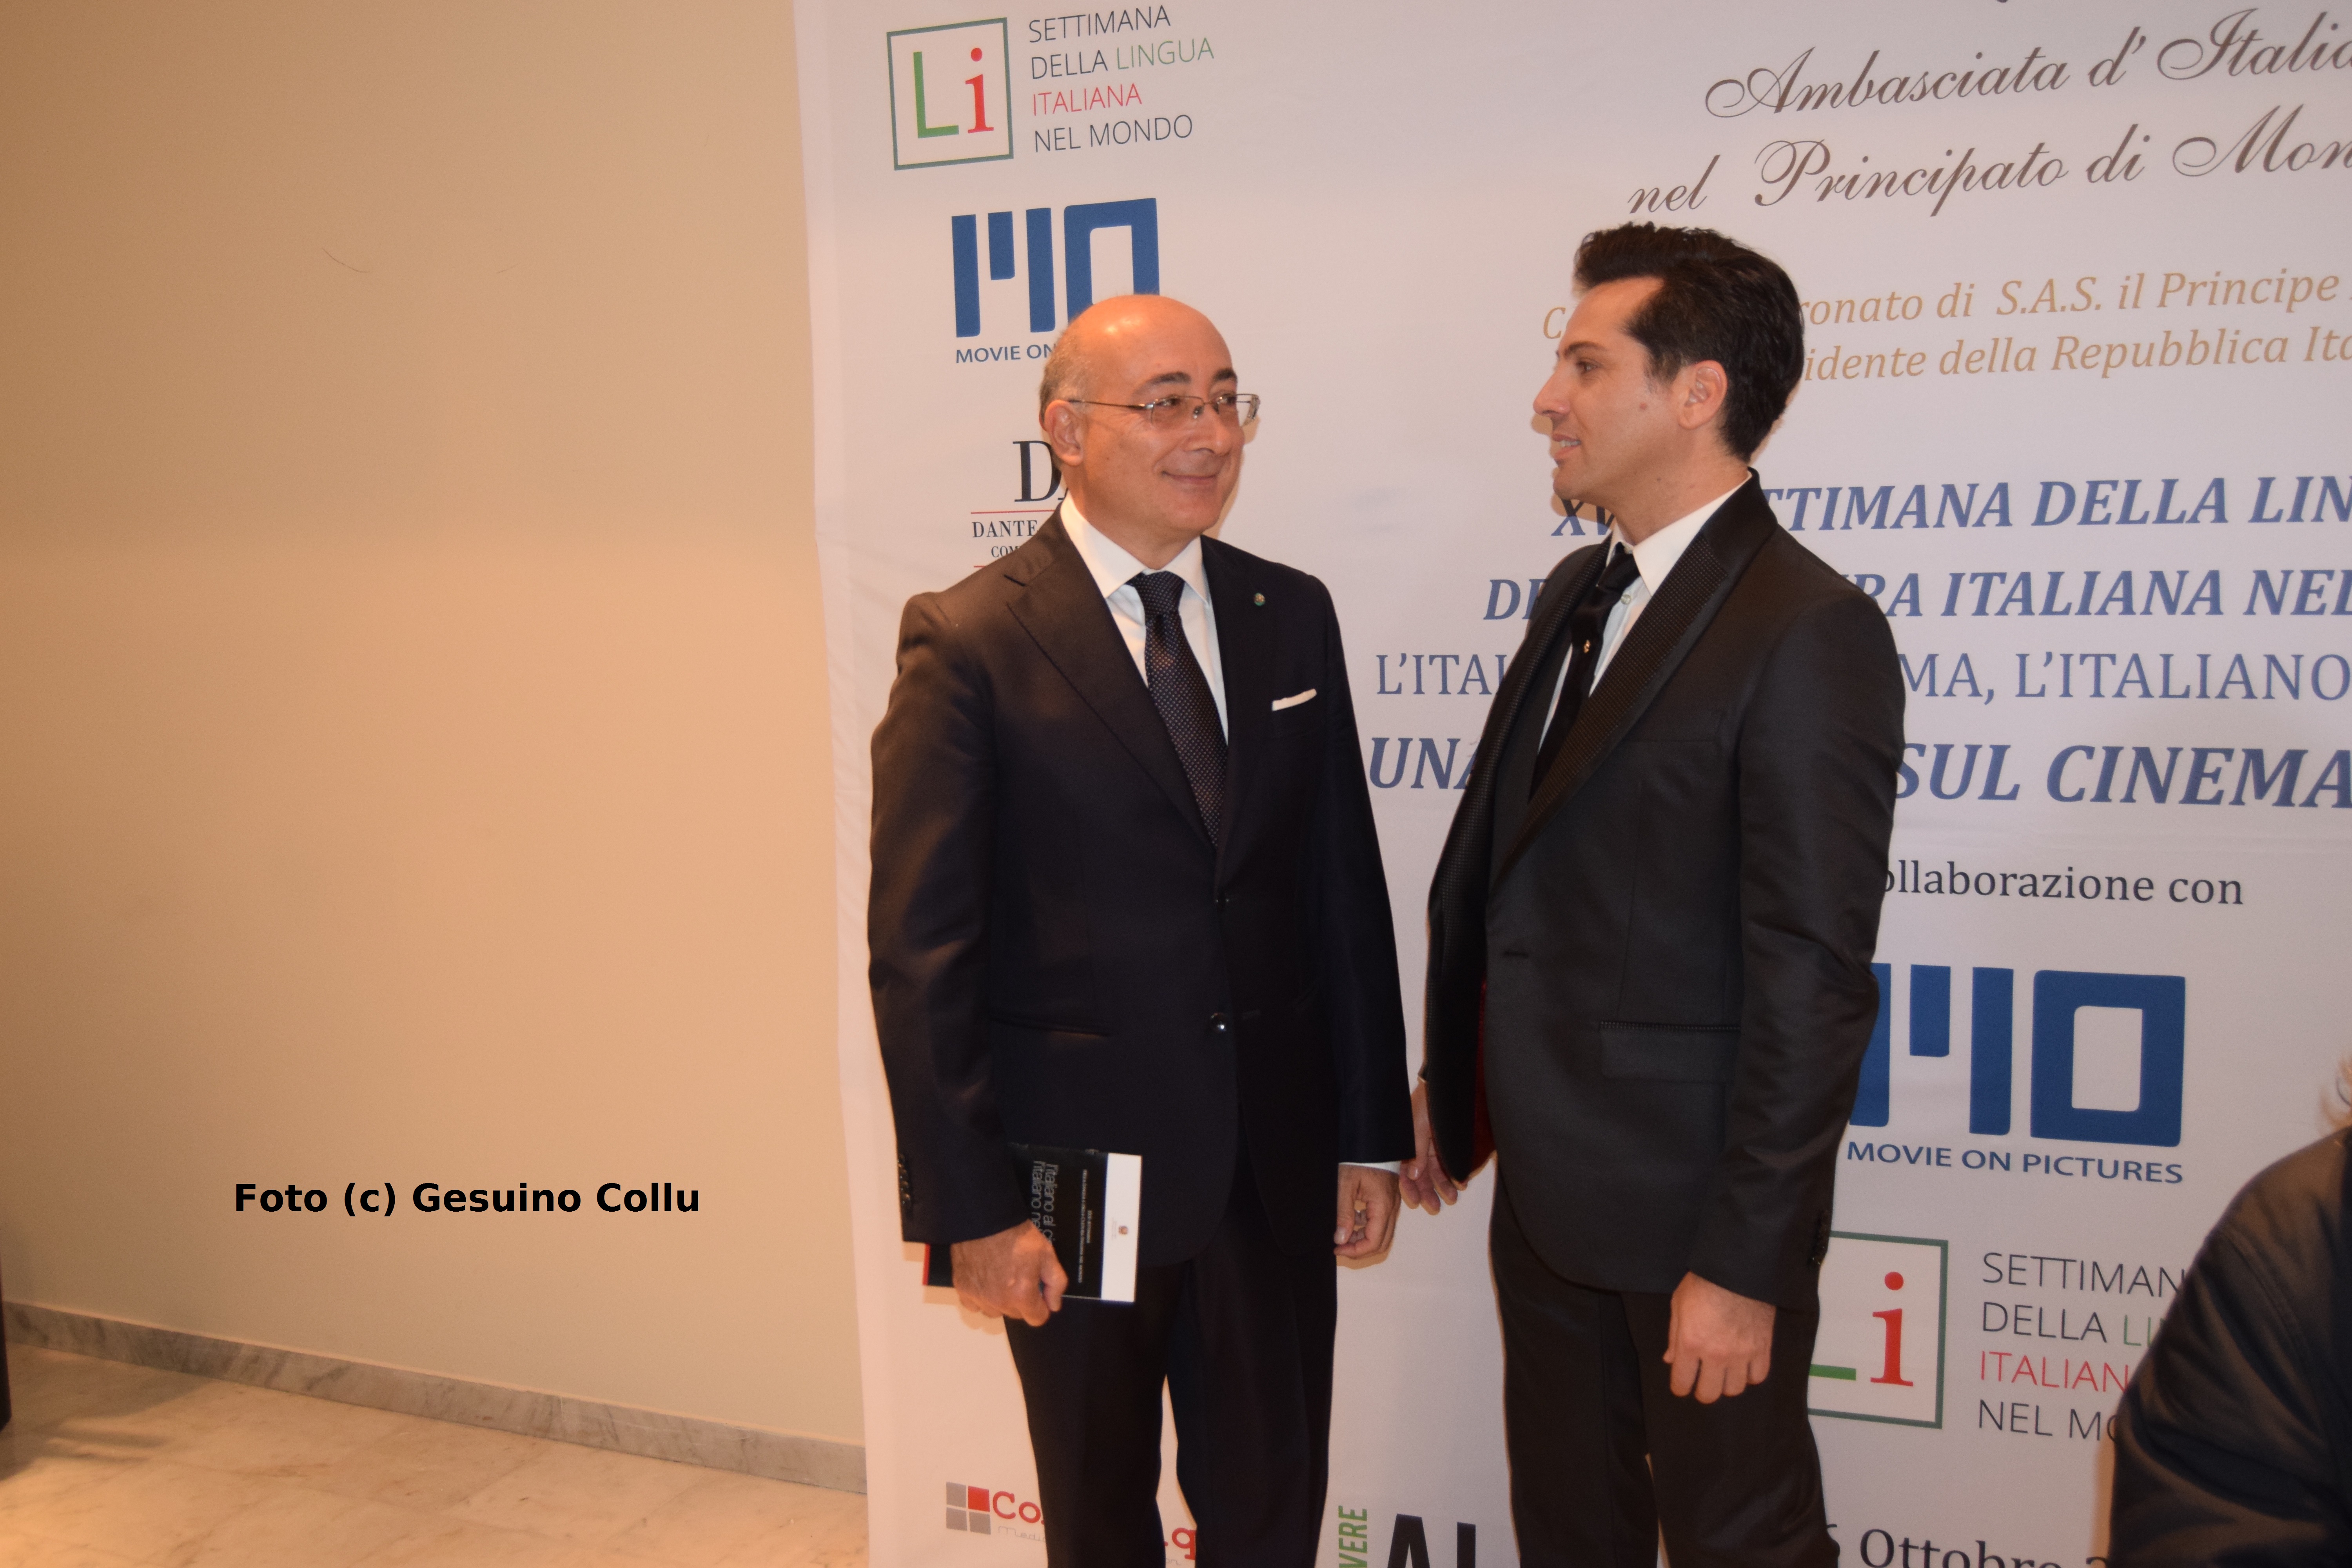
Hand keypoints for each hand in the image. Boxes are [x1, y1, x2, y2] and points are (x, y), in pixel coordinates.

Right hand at [950, 1221, 1066, 1325]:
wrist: (986, 1219)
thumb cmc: (1016, 1235)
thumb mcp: (1047, 1254)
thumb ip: (1056, 1283)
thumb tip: (1053, 1304)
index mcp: (1021, 1294)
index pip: (1037, 1318)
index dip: (1041, 1305)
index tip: (1038, 1292)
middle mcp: (998, 1301)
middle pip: (1016, 1314)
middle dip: (1022, 1300)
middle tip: (1020, 1276)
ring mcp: (978, 1296)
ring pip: (995, 1312)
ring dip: (1000, 1301)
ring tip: (1002, 1277)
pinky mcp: (962, 1288)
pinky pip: (974, 1305)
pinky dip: (981, 1297)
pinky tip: (986, 1280)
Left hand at [1334, 1165, 1399, 1257]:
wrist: (1373, 1145)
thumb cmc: (1360, 1160)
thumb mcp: (1345, 1185)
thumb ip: (1343, 1213)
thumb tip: (1341, 1239)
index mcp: (1383, 1207)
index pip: (1374, 1242)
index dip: (1355, 1251)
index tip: (1338, 1249)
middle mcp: (1392, 1210)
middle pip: (1381, 1243)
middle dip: (1360, 1250)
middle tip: (1340, 1247)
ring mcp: (1392, 1207)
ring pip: (1382, 1235)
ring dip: (1363, 1240)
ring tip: (1343, 1235)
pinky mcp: (1388, 1203)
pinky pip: (1380, 1224)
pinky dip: (1366, 1229)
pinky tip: (1351, 1221)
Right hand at [1398, 1080, 1461, 1215]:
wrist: (1444, 1086)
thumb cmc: (1427, 1102)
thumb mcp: (1419, 1127)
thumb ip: (1416, 1152)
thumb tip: (1412, 1175)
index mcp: (1406, 1145)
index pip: (1404, 1171)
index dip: (1408, 1187)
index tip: (1415, 1201)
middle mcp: (1417, 1147)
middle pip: (1421, 1175)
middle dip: (1427, 1191)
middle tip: (1435, 1207)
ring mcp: (1431, 1146)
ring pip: (1436, 1172)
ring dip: (1443, 1185)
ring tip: (1453, 1197)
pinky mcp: (1444, 1144)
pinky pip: (1447, 1163)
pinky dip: (1454, 1173)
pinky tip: (1461, 1182)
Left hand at [1664, 1271, 1775, 1401]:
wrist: (1738, 1270)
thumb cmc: (1703, 1284)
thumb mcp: (1678, 1306)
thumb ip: (1674, 1337)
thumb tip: (1670, 1360)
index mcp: (1690, 1343)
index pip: (1682, 1382)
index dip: (1679, 1388)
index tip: (1681, 1386)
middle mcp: (1715, 1354)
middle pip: (1709, 1393)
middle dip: (1702, 1391)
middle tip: (1702, 1382)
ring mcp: (1741, 1354)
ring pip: (1734, 1389)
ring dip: (1726, 1384)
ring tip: (1724, 1373)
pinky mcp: (1762, 1348)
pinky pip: (1758, 1377)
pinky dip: (1750, 1376)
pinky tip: (1744, 1366)